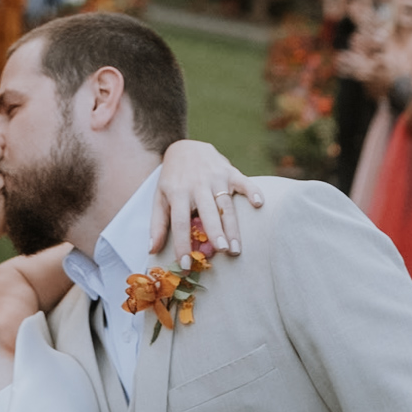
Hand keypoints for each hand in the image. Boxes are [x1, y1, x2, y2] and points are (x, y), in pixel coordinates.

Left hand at [149, 138, 263, 261]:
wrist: (185, 147)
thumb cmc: (172, 178)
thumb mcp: (159, 197)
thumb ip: (157, 223)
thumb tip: (152, 250)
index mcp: (178, 192)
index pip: (179, 221)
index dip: (182, 244)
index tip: (187, 264)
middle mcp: (197, 184)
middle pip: (207, 211)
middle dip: (215, 231)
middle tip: (222, 251)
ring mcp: (215, 177)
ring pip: (226, 204)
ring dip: (233, 226)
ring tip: (236, 248)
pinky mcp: (230, 171)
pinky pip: (243, 181)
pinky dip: (252, 190)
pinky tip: (259, 203)